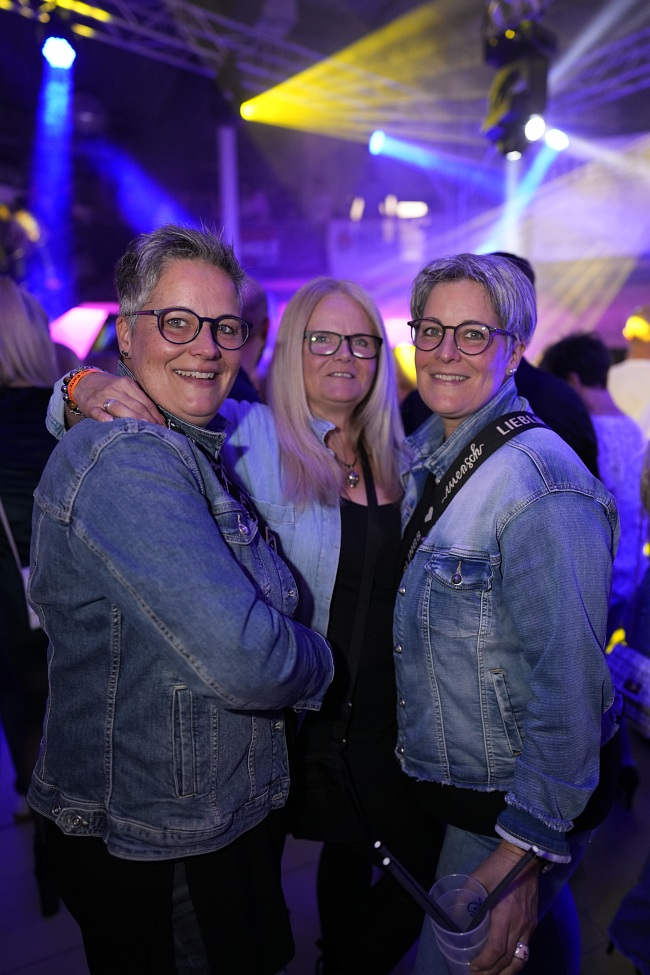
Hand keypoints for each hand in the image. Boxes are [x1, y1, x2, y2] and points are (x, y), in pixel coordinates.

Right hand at [71, 372, 163, 425]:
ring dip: (133, 419)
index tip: (163, 426)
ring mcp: (102, 397)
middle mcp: (115, 389)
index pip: (145, 402)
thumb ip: (139, 399)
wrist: (84, 382)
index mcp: (127, 383)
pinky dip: (105, 418)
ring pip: (120, 409)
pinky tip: (111, 423)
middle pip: (136, 406)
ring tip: (143, 430)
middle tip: (157, 432)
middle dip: (148, 420)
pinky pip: (98, 413)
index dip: (155, 415)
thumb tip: (159, 418)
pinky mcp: (90, 406)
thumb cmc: (111, 388)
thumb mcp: (125, 387)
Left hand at [469, 841, 539, 973]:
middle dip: (492, 973)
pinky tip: (504, 963)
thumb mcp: (477, 879)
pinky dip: (515, 961)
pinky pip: (525, 950)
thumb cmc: (498, 867)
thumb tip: (453, 916)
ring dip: (506, 972)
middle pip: (508, 959)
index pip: (496, 949)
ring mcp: (528, 925)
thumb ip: (466, 898)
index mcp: (505, 914)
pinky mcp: (532, 923)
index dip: (484, 963)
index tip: (472, 967)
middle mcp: (519, 924)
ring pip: (520, 959)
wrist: (523, 856)